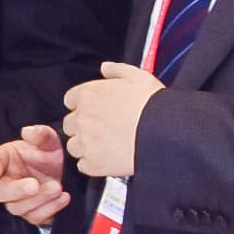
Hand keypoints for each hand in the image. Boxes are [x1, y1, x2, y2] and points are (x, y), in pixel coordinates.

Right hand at [0, 124, 69, 226]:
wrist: (66, 173)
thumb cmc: (48, 155)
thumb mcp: (48, 141)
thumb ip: (40, 134)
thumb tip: (29, 132)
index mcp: (5, 162)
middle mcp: (7, 184)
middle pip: (0, 193)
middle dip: (17, 190)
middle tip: (34, 184)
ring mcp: (19, 202)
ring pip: (18, 208)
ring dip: (38, 200)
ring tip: (56, 187)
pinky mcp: (34, 214)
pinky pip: (36, 218)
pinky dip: (50, 209)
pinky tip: (63, 197)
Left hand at [62, 64, 163, 178]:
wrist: (164, 132)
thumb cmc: (152, 104)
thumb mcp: (137, 76)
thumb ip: (116, 70)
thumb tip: (105, 68)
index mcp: (88, 95)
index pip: (70, 100)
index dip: (83, 105)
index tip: (95, 109)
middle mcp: (81, 118)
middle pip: (70, 124)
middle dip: (83, 126)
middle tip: (103, 128)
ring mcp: (85, 143)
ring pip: (74, 146)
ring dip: (85, 145)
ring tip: (106, 144)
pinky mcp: (93, 164)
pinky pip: (83, 165)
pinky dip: (92, 163)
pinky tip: (107, 158)